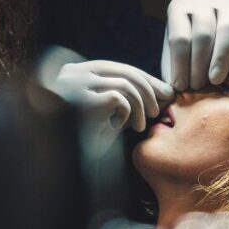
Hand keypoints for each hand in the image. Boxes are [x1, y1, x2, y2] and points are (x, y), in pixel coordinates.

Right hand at [47, 60, 173, 131]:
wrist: (62, 161)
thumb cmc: (84, 137)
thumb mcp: (108, 112)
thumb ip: (129, 97)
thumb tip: (166, 90)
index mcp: (76, 72)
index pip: (118, 68)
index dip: (145, 80)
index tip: (164, 93)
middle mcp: (73, 73)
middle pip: (125, 72)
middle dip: (149, 90)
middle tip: (159, 110)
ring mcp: (75, 84)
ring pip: (126, 84)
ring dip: (141, 106)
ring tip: (140, 126)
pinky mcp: (81, 99)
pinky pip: (118, 99)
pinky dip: (125, 113)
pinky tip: (118, 127)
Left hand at [162, 0, 228, 90]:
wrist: (212, 3)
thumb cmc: (190, 31)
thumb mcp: (176, 42)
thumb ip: (172, 62)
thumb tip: (170, 90)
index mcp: (179, 7)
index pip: (179, 38)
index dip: (179, 65)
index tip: (180, 86)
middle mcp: (203, 0)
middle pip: (203, 35)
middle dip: (199, 64)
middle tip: (198, 86)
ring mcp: (227, 0)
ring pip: (227, 29)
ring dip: (221, 57)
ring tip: (215, 79)